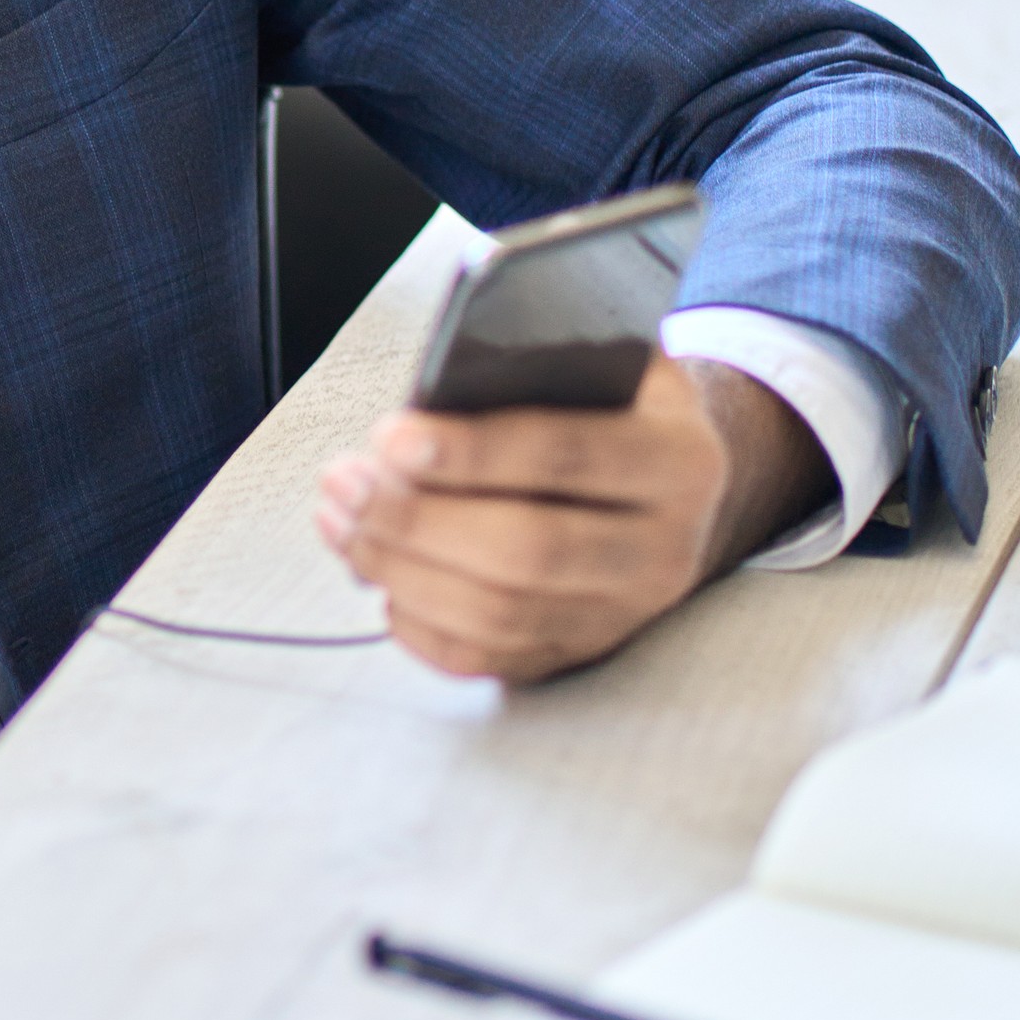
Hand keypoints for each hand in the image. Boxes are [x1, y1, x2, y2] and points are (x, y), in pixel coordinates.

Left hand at [314, 349, 832, 682]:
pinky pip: (489, 658)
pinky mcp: (580, 651)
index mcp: (680, 459)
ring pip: (500, 613)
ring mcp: (624, 613)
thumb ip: (542, 360)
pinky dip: (419, 623)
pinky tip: (377, 574)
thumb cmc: (612, 402)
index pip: (568, 456)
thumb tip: (440, 379)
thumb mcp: (605, 360)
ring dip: (400, 567)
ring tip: (339, 517)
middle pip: (528, 550)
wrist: (670, 478)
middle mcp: (665, 549)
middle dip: (416, 518)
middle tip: (345, 482)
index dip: (473, 451)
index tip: (389, 438)